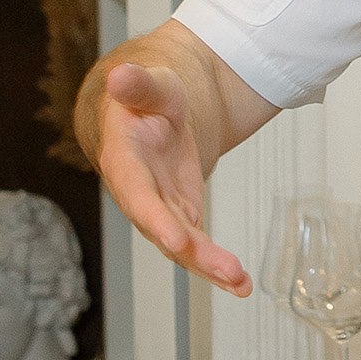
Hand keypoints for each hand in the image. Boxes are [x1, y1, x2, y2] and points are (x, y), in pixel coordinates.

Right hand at [93, 62, 249, 295]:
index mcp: (125, 161)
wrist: (147, 114)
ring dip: (210, 267)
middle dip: (193, 253)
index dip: (154, 217)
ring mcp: (159, 210)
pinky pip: (196, 246)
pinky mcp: (179, 217)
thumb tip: (120, 75)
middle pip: (164, 229)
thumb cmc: (147, 98)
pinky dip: (216, 265)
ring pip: (182, 246)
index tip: (175, 238)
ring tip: (240, 284)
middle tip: (226, 271)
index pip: (138, 195)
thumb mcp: (151, 84)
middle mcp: (139, 195)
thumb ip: (138, 85)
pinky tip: (239, 284)